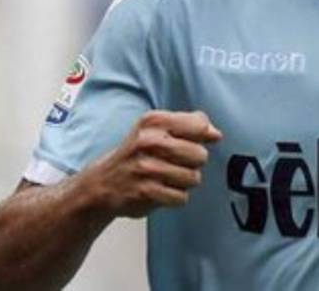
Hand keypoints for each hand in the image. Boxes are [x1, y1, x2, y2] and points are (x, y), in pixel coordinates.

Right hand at [79, 110, 222, 218]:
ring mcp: (146, 167)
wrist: (103, 183)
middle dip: (193, 163)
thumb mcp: (156, 129)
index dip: (203, 137)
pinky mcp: (145, 191)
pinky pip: (181, 197)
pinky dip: (175, 197)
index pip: (199, 126)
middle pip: (200, 155)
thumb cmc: (136, 154)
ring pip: (193, 178)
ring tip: (168, 178)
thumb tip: (215, 134)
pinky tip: (162, 191)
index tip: (194, 142)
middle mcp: (149, 141)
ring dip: (185, 182)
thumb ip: (189, 125)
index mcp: (154, 121)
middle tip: (176, 163)